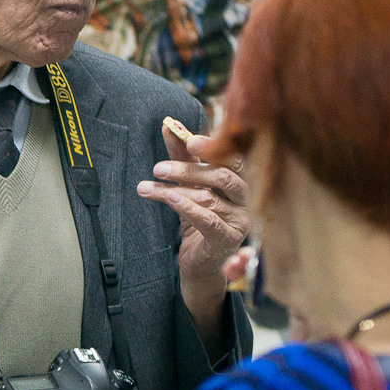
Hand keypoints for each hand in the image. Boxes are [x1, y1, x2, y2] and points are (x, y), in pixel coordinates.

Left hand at [138, 120, 249, 338]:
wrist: (199, 264)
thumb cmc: (197, 220)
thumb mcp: (188, 187)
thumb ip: (182, 157)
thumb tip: (169, 126)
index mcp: (238, 180)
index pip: (231, 158)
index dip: (212, 147)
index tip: (189, 140)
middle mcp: (245, 198)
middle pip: (221, 176)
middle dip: (188, 169)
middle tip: (158, 168)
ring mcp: (240, 219)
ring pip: (208, 198)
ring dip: (173, 191)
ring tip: (145, 188)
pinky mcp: (229, 239)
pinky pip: (209, 220)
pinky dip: (189, 208)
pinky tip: (171, 199)